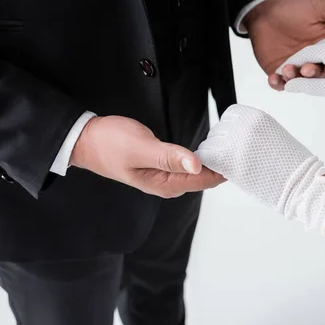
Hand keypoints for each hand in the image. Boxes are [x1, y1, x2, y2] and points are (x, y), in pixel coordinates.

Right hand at [70, 116, 224, 197]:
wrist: (84, 139)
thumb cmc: (109, 143)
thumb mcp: (141, 147)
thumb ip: (169, 156)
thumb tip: (197, 166)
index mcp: (162, 185)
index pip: (201, 181)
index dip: (221, 172)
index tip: (239, 159)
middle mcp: (164, 185)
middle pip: (200, 181)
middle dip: (220, 170)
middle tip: (240, 154)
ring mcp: (161, 177)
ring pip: (194, 174)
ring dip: (210, 166)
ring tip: (229, 153)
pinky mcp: (158, 166)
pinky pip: (185, 166)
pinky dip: (198, 160)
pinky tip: (207, 152)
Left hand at [195, 104, 324, 234]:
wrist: (301, 182)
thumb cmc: (290, 167)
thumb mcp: (271, 137)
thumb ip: (251, 134)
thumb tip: (234, 140)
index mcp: (254, 115)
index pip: (227, 120)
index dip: (229, 137)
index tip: (240, 150)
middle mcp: (242, 122)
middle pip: (216, 133)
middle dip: (222, 149)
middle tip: (241, 163)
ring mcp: (234, 138)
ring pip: (209, 146)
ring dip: (218, 159)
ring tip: (239, 170)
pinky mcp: (227, 156)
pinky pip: (205, 158)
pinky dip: (212, 167)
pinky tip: (228, 174)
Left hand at [244, 0, 324, 89]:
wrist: (263, 11)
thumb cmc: (292, 8)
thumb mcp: (318, 8)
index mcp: (324, 49)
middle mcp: (310, 61)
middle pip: (316, 76)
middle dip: (312, 75)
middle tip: (307, 68)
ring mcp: (293, 68)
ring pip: (298, 82)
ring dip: (294, 80)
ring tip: (287, 70)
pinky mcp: (276, 71)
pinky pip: (279, 84)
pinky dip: (277, 84)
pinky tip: (274, 79)